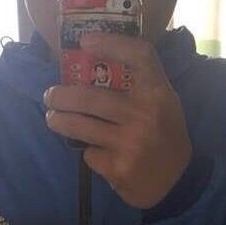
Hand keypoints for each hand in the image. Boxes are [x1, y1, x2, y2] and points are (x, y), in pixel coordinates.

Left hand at [44, 33, 191, 208]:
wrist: (175, 183)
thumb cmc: (164, 137)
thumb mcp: (163, 105)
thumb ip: (139, 86)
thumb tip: (93, 63)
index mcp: (159, 94)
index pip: (139, 56)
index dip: (112, 43)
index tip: (85, 41)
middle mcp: (145, 116)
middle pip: (89, 97)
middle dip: (61, 96)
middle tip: (50, 96)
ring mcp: (130, 143)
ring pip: (80, 126)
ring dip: (59, 121)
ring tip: (53, 119)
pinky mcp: (118, 168)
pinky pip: (89, 153)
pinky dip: (88, 152)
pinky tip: (97, 154)